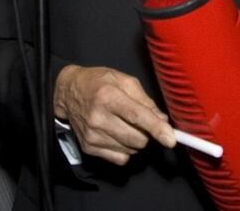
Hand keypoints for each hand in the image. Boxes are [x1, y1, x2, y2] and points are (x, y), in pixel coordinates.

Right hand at [53, 65, 173, 165]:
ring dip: (136, 140)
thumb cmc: (98, 82)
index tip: (170, 139)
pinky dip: (125, 149)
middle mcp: (98, 117)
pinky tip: (117, 135)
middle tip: (142, 122)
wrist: (68, 92)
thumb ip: (145, 100)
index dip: (156, 129)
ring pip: (131, 150)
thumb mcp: (123, 80)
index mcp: (108, 96)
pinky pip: (120, 158)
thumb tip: (162, 120)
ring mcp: (93, 135)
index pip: (137, 116)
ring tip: (125, 124)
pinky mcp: (89, 147)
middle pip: (138, 138)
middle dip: (147, 133)